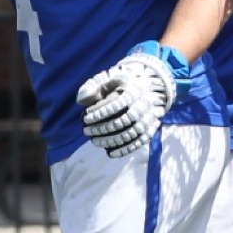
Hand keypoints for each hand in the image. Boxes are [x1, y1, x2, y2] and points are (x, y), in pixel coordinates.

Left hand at [76, 42, 187, 157]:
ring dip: (110, 141)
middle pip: (122, 121)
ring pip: (130, 134)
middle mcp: (144, 104)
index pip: (115, 104)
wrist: (149, 87)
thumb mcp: (108, 79)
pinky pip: (139, 142)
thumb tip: (81, 101)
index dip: (99, 113)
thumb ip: (92, 86)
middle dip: (101, 129)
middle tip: (86, 131)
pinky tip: (110, 153)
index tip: (84, 118)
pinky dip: (125, 150)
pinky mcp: (151, 128)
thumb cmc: (122, 84)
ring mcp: (149, 118)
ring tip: (94, 141)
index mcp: (134, 89)